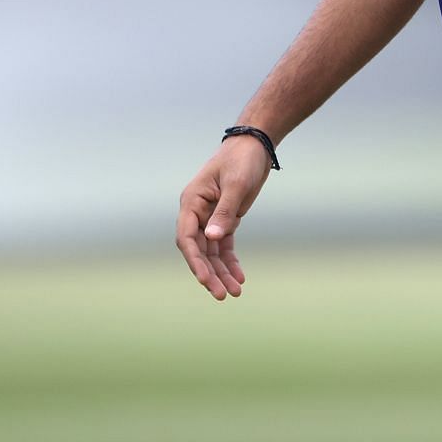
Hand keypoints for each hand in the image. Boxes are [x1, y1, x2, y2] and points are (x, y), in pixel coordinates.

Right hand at [175, 136, 274, 299]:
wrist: (255, 146)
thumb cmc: (242, 160)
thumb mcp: (236, 184)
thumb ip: (224, 212)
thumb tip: (211, 239)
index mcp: (191, 202)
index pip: (186, 238)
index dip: (194, 261)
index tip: (205, 280)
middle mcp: (197, 212)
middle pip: (198, 250)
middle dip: (210, 274)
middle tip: (223, 295)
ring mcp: (210, 217)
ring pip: (211, 252)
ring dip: (221, 272)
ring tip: (234, 292)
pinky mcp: (225, 219)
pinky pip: (224, 246)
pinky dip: (230, 261)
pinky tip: (239, 277)